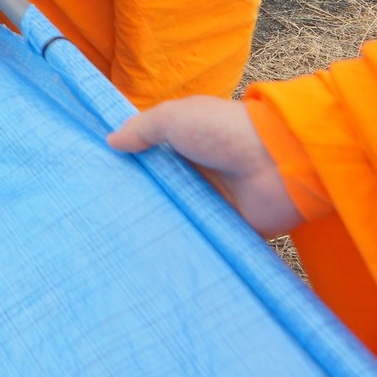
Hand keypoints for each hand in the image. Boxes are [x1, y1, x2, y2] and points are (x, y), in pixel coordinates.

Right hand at [106, 98, 300, 236]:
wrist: (277, 164)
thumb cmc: (223, 132)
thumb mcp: (174, 117)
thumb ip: (142, 129)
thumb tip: (111, 141)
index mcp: (186, 143)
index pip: (151, 156)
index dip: (129, 166)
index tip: (99, 179)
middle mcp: (198, 172)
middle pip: (161, 189)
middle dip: (139, 200)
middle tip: (102, 216)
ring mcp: (213, 201)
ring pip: (177, 215)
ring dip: (159, 225)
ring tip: (119, 243)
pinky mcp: (228, 227)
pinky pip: (202, 239)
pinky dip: (186, 245)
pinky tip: (154, 259)